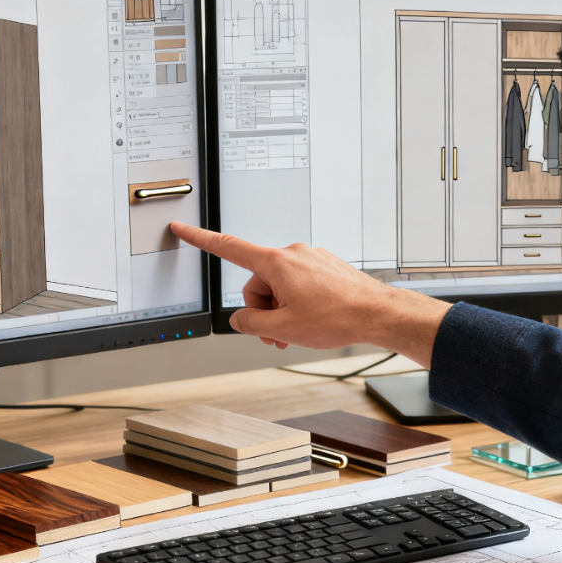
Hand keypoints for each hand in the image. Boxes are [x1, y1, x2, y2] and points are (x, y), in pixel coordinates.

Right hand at [170, 222, 450, 366]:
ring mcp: (310, 259)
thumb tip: (240, 319)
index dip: (201, 239)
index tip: (183, 229)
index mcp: (276, 263)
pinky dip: (298, 304)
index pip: (228, 247)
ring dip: (282, 311)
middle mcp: (292, 254)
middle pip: (257, 283)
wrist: (378, 314)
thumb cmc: (338, 316)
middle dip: (263, 310)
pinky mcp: (324, 268)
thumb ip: (250, 323)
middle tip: (278, 333)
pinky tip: (313, 320)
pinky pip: (298, 285)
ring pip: (279, 287)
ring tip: (298, 331)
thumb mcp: (282, 329)